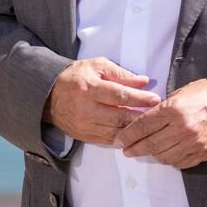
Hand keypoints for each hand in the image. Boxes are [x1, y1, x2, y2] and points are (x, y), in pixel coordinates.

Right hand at [43, 57, 159, 144]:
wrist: (49, 96)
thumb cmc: (75, 78)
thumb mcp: (96, 66)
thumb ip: (120, 73)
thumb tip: (143, 81)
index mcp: (89, 88)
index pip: (120, 96)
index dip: (140, 98)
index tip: (155, 99)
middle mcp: (86, 109)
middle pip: (120, 117)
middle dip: (142, 116)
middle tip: (157, 114)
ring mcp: (85, 125)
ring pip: (117, 132)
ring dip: (135, 130)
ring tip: (149, 124)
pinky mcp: (85, 136)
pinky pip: (109, 140)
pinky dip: (124, 138)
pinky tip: (134, 133)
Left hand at [113, 78, 206, 168]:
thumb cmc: (204, 94)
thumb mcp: (178, 94)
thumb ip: (160, 109)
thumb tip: (142, 121)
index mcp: (173, 110)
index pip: (143, 126)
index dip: (128, 135)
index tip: (119, 140)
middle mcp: (182, 128)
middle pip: (150, 144)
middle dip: (134, 148)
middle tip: (126, 150)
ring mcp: (193, 143)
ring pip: (163, 156)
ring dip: (150, 155)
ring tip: (143, 151)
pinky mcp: (202, 153)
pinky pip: (179, 162)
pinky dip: (168, 159)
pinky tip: (163, 154)